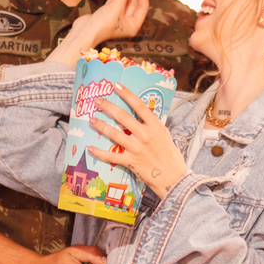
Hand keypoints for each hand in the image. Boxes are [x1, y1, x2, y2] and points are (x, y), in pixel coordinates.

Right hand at [47, 0, 149, 68]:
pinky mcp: (107, 15)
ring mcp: (117, 19)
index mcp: (134, 25)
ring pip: (124, 2)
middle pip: (134, 3)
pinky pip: (115, 3)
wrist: (83, 32)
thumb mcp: (117, 6)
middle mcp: (127, 23)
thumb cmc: (103, 24)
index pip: (143, 6)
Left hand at [90, 82, 188, 199]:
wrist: (173, 178)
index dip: (126, 94)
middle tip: (97, 101)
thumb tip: (142, 114)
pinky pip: (111, 156)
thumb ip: (152, 125)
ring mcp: (137, 148)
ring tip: (91, 120)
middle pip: (122, 116)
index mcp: (155, 126)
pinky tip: (90, 147)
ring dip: (100, 125)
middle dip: (107, 106)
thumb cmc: (170, 156)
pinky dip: (99, 152)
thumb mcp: (164, 135)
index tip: (116, 86)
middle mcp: (145, 135)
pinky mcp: (131, 161)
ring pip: (113, 133)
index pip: (139, 105)